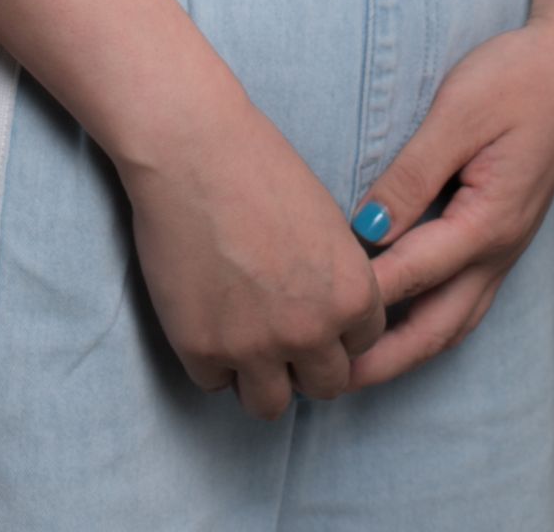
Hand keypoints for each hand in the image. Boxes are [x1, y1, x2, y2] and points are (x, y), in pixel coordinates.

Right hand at [116, 93, 389, 420]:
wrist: (192, 148)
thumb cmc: (260, 168)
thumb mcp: (327, 224)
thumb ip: (336, 281)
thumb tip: (331, 324)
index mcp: (352, 297)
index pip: (361, 347)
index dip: (335, 326)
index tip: (310, 305)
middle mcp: (311, 331)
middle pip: (323, 387)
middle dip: (304, 361)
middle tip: (276, 324)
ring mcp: (255, 347)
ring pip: (270, 406)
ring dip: (260, 376)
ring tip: (241, 333)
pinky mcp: (201, 350)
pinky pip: (214, 383)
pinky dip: (210, 359)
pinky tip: (203, 311)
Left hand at [343, 1, 553, 390]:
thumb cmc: (518, 78)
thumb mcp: (458, 114)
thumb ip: (413, 173)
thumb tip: (367, 225)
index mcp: (487, 222)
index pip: (410, 274)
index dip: (358, 298)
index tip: (309, 320)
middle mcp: (499, 248)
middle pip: (436, 327)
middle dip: (383, 359)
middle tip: (329, 379)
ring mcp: (504, 245)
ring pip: (453, 320)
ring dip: (407, 349)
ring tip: (357, 367)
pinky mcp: (501, 232)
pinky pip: (464, 297)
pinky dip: (430, 321)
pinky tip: (402, 322)